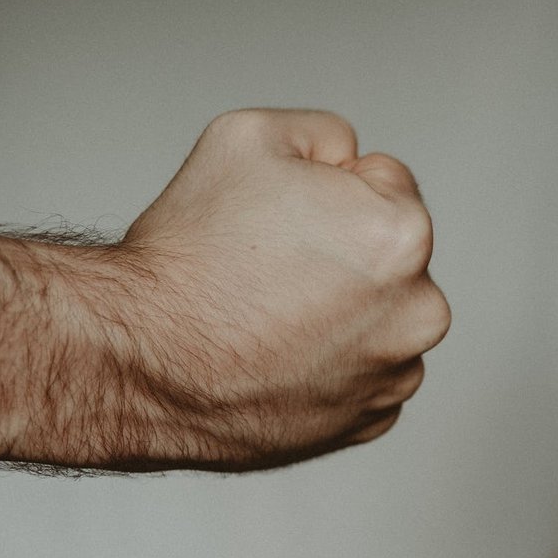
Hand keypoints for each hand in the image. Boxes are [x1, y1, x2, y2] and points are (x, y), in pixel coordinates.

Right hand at [104, 109, 449, 468]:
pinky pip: (361, 375)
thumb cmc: (187, 257)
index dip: (326, 188)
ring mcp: (395, 376)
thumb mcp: (250, 137)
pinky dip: (328, 366)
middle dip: (341, 252)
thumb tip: (350, 159)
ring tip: (267, 317)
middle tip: (268, 269)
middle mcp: (418, 312)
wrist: (138, 362)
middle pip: (388, 255)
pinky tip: (276, 359)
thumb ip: (325, 134)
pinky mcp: (369, 423)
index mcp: (404, 236)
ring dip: (340, 312)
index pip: (386, 181)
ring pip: (377, 318)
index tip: (281, 220)